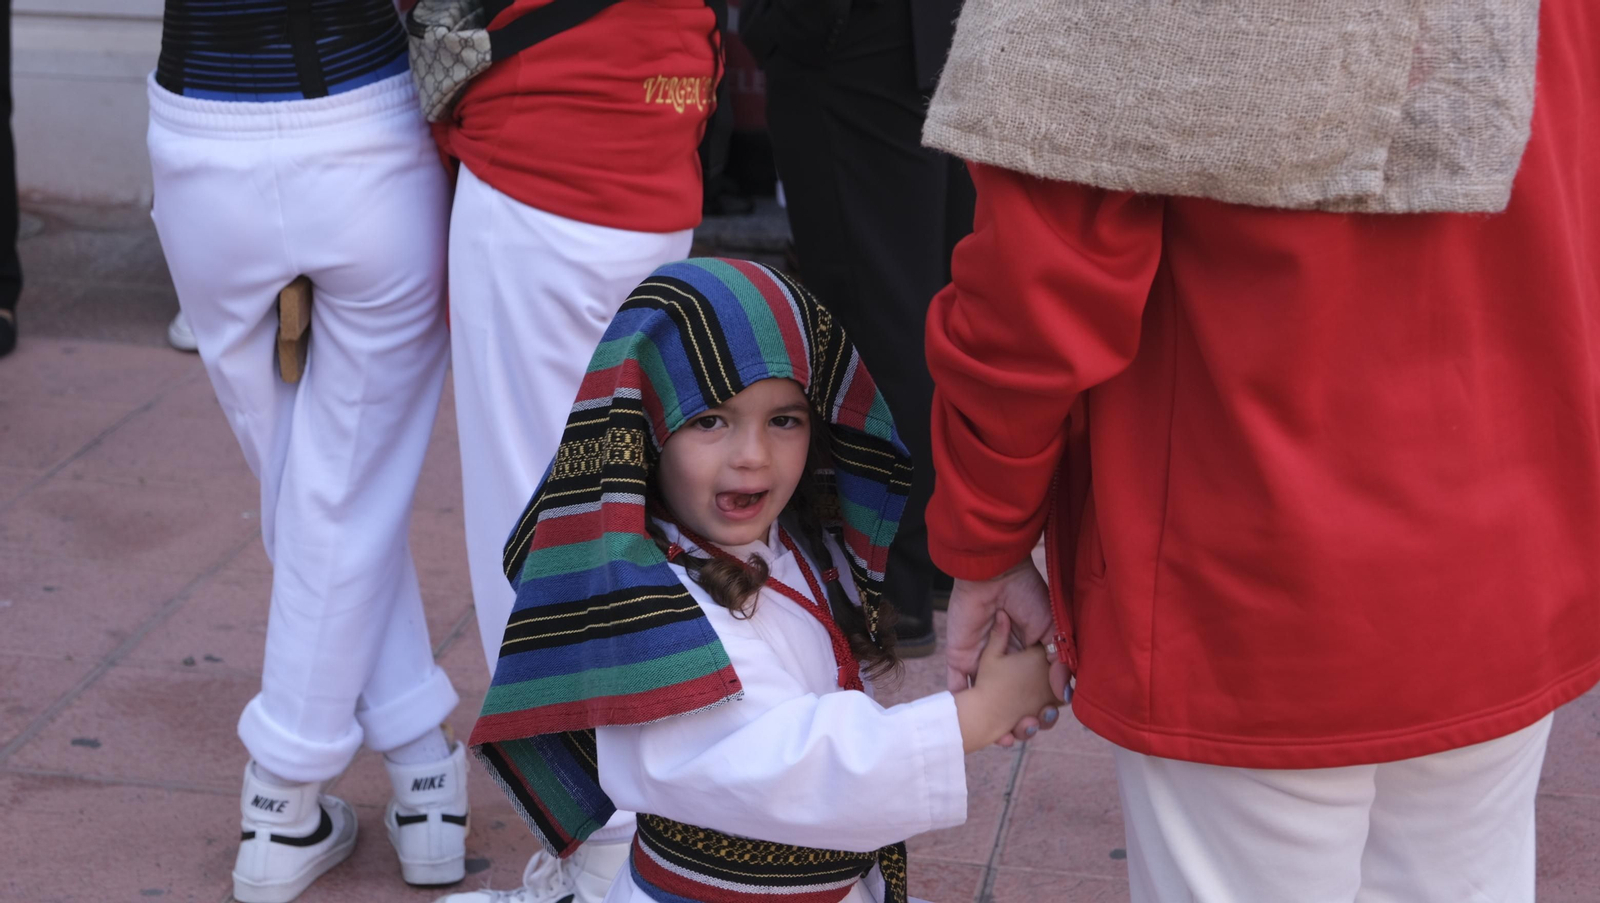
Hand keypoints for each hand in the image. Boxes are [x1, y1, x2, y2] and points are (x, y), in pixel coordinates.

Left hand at [944, 558, 1062, 745]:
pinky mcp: (960, 659)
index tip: (1047, 720)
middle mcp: (1006, 664)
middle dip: (1019, 722)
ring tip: (1003, 739)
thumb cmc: (1027, 596)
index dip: (1043, 709)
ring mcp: (982, 663)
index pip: (1036, 692)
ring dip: (991, 723)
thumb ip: (1061, 660)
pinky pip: (957, 688)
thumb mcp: (1053, 628)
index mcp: (1030, 658)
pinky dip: (962, 707)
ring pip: (985, 702)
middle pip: (1010, 703)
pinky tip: (971, 724)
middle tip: (1027, 730)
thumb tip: (1066, 693)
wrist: (995, 575)